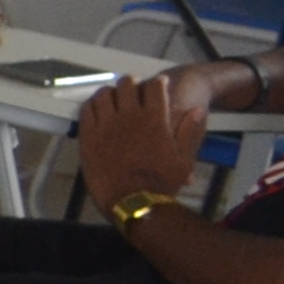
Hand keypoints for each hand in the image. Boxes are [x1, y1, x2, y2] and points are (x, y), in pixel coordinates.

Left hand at [80, 76, 211, 207]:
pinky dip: (92, 104)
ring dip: (110, 91)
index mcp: (154, 119)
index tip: (158, 83)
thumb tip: (197, 110)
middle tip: (133, 85)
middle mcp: (128, 117)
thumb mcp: (184, 158)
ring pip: (103, 94)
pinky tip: (96, 108)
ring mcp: (105, 125)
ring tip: (114, 95)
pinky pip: (86, 110)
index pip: (155, 88)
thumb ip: (190, 131)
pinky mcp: (88, 136)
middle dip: (132, 82)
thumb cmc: (162, 182)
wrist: (132, 201)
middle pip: (126, 85)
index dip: (158, 83)